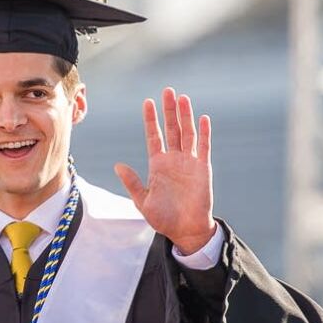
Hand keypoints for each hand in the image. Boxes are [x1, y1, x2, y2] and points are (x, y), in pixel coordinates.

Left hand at [114, 87, 216, 254]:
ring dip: (185, 116)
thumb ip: (132, 182)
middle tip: (167, 91)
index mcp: (157, 164)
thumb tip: (118, 165)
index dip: (150, 119)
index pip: (153, 136)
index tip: (147, 102)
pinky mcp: (203, 169)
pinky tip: (203, 118)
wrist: (185, 231)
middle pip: (171, 129)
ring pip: (187, 133)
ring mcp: (189, 162)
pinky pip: (204, 147)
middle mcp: (173, 159)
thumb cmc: (163, 218)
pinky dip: (204, 133)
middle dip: (168, 110)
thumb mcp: (142, 200)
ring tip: (183, 98)